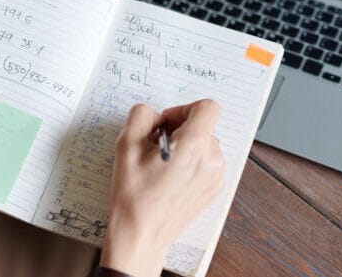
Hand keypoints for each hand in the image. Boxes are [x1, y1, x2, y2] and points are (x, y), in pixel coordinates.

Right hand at [100, 100, 225, 276]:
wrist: (141, 234)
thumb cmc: (133, 194)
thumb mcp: (126, 145)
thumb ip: (141, 116)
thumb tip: (154, 115)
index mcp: (193, 146)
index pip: (207, 107)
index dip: (183, 109)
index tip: (166, 123)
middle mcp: (211, 160)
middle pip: (204, 127)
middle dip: (180, 130)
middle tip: (154, 146)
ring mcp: (215, 177)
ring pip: (205, 145)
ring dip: (185, 147)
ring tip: (161, 165)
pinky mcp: (213, 190)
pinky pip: (206, 164)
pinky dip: (190, 163)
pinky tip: (169, 178)